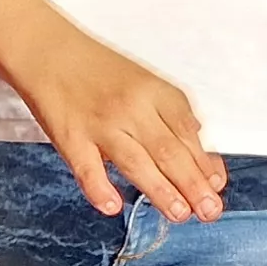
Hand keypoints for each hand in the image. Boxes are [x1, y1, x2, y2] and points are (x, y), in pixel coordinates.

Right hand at [6, 29, 227, 219]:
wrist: (49, 51)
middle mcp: (132, 108)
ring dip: (160, 190)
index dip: (204, 162)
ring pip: (135, 161)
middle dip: (192, 184)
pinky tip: (113, 206)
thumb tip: (203, 152)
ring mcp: (100, 124)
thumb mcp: (146, 83)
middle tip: (209, 211)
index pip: (187, 132)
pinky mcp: (70, 137)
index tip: (216, 187)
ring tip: (179, 214)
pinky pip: (86, 167)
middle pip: (168, 150)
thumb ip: (174, 117)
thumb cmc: (100, 71)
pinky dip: (99, 188)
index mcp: (155, 93)